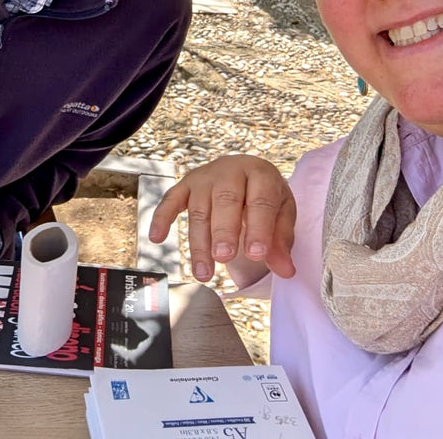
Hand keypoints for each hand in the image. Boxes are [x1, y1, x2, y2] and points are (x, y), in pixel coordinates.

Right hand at [149, 154, 296, 284]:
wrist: (246, 172)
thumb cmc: (265, 197)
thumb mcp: (282, 213)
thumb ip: (282, 241)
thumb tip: (286, 271)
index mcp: (260, 174)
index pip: (261, 201)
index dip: (259, 228)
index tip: (256, 255)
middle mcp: (230, 171)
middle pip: (225, 201)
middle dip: (224, 231)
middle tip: (224, 258)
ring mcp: (204, 177)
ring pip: (198, 209)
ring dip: (199, 242)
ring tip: (204, 273)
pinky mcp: (185, 184)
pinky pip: (170, 200)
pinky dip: (161, 218)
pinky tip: (156, 238)